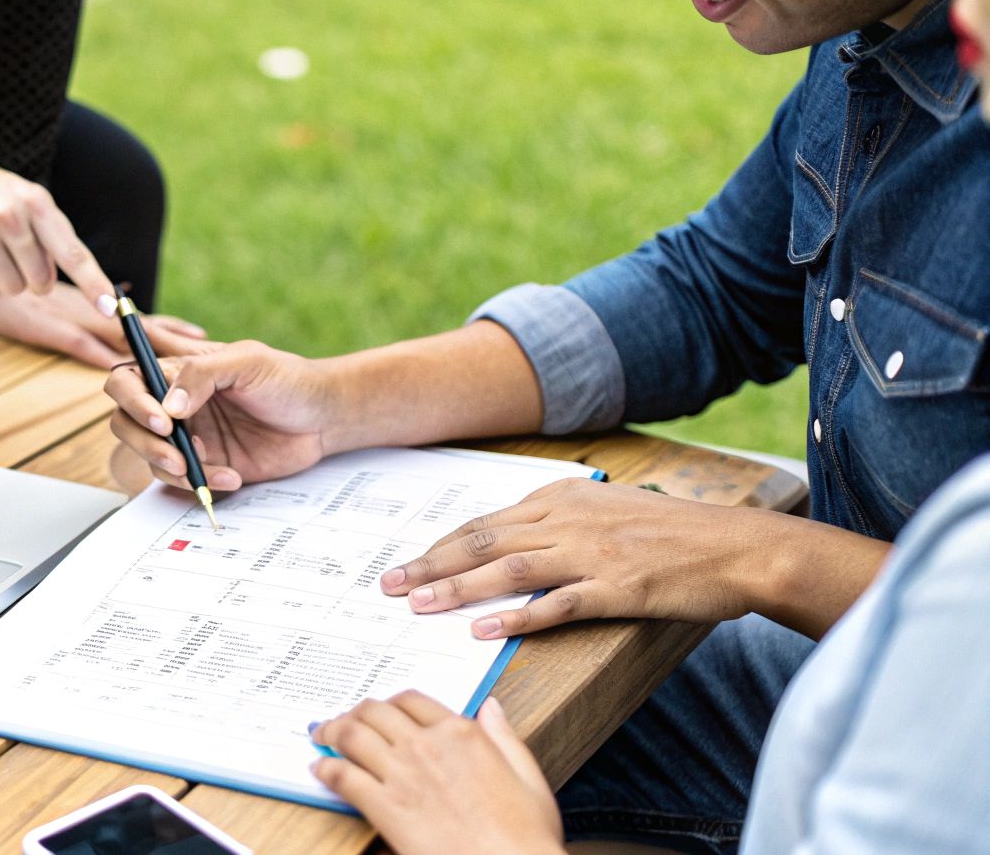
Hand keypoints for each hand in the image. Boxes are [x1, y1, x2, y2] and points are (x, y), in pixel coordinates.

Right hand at [0, 114, 116, 305]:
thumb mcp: (31, 201)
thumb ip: (55, 239)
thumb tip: (72, 285)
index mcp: (36, 202)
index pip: (72, 253)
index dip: (94, 284)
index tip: (111, 309)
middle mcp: (8, 215)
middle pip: (40, 283)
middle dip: (34, 278)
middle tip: (17, 254)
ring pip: (10, 290)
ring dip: (6, 280)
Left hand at [0, 283, 211, 368]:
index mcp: (47, 305)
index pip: (82, 332)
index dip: (108, 350)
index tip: (134, 368)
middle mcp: (73, 301)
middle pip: (120, 330)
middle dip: (153, 348)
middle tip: (195, 362)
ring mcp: (85, 300)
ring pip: (136, 323)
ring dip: (170, 337)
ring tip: (208, 350)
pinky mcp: (91, 300)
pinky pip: (138, 319)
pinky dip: (165, 325)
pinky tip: (195, 337)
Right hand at [104, 341, 338, 492]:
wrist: (323, 418)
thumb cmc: (288, 380)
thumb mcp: (248, 363)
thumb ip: (203, 374)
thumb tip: (169, 405)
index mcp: (180, 372)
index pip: (129, 380)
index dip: (133, 401)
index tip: (162, 421)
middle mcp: (176, 404)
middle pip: (127, 422)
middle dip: (144, 441)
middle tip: (176, 452)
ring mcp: (189, 437)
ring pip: (150, 456)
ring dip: (169, 466)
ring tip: (201, 466)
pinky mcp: (206, 465)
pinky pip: (183, 480)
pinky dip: (201, 482)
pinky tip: (231, 476)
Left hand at [311, 693, 562, 854]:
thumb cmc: (525, 837)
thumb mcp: (527, 777)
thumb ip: (504, 736)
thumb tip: (490, 707)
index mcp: (462, 734)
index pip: (412, 700)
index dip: (390, 703)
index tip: (381, 711)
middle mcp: (427, 746)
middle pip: (375, 712)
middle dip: (355, 712)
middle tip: (344, 720)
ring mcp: (402, 775)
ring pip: (352, 735)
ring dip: (331, 730)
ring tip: (322, 735)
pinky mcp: (385, 807)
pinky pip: (344, 777)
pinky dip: (327, 768)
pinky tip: (320, 770)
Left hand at [382, 478, 770, 638]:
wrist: (738, 547)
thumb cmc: (674, 533)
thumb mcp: (607, 510)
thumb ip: (558, 522)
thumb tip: (511, 542)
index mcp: (561, 498)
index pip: (483, 524)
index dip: (439, 545)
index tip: (405, 563)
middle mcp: (569, 520)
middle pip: (482, 543)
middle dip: (429, 564)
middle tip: (389, 586)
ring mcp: (592, 553)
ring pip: (507, 571)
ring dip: (457, 589)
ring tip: (418, 606)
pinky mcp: (618, 588)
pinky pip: (556, 604)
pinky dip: (515, 616)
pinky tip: (483, 630)